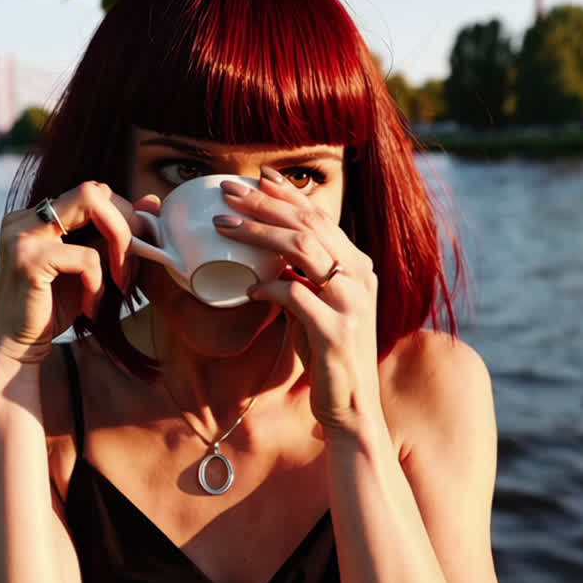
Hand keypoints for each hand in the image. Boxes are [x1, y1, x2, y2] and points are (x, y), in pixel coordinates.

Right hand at [0, 181, 143, 366]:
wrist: (15, 351)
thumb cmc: (51, 310)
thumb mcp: (89, 268)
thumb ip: (112, 235)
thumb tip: (152, 202)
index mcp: (35, 216)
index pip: (92, 193)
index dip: (123, 217)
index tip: (139, 250)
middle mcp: (25, 217)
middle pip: (93, 190)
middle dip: (125, 226)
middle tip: (131, 267)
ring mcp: (22, 234)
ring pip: (91, 203)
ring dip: (119, 245)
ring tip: (119, 284)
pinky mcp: (28, 259)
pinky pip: (86, 256)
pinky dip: (98, 283)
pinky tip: (90, 307)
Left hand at [214, 169, 382, 439]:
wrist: (351, 405)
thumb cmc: (327, 353)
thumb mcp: (315, 306)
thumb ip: (300, 277)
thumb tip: (266, 254)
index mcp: (355, 266)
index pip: (321, 217)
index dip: (289, 194)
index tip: (259, 176)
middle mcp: (358, 277)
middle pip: (308, 224)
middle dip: (265, 203)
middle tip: (229, 191)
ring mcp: (351, 303)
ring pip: (303, 249)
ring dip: (259, 233)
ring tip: (224, 225)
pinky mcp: (336, 331)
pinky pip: (296, 296)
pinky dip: (270, 287)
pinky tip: (249, 288)